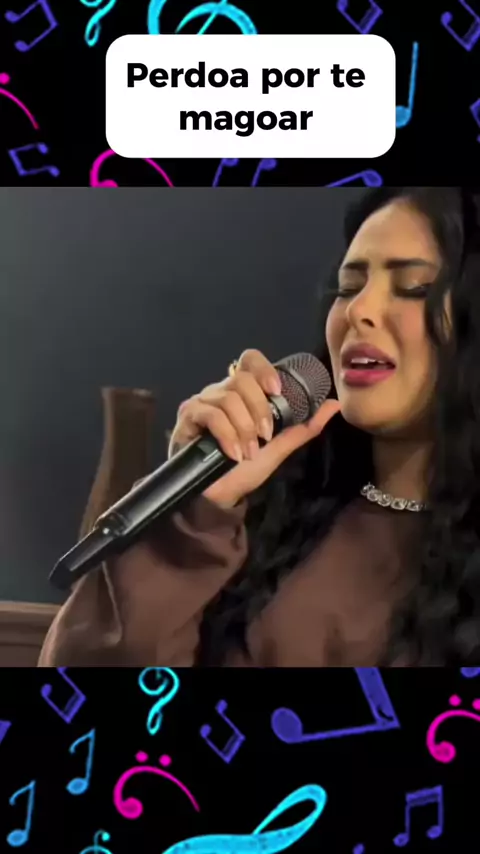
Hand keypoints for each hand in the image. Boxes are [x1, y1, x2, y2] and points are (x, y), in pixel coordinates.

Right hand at [169, 349, 340, 508]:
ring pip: (227, 398)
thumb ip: (304, 426)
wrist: (221, 496)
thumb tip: (333, 405)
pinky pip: (210, 415)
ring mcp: (202, 403)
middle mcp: (220, 392)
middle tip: (265, 436)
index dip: (264, 369)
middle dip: (259, 409)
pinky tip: (235, 453)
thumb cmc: (245, 469)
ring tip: (249, 451)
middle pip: (241, 379)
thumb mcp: (279, 446)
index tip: (277, 391)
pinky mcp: (187, 419)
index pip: (249, 360)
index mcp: (241, 393)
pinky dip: (227, 434)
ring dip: (244, 428)